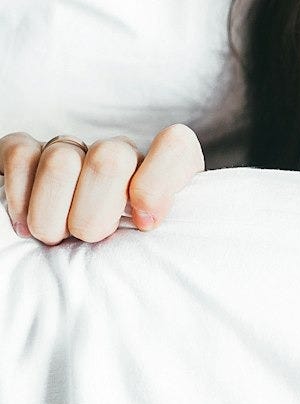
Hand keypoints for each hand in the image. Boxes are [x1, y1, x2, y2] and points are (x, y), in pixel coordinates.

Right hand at [0, 124, 203, 244]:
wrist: (69, 258)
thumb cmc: (121, 255)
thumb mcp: (154, 250)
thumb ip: (163, 233)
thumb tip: (146, 220)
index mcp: (161, 171)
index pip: (176, 146)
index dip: (158, 183)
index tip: (144, 224)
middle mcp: (119, 153)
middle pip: (110, 160)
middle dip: (93, 216)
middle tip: (89, 239)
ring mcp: (74, 149)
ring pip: (61, 161)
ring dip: (52, 216)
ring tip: (56, 237)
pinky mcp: (28, 153)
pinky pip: (20, 155)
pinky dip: (20, 198)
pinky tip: (25, 224)